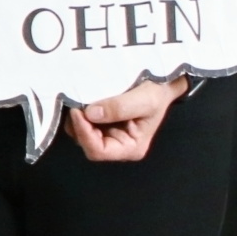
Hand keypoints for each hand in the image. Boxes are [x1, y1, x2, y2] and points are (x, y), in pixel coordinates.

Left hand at [65, 77, 186, 162]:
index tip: (78, 112)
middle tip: (75, 105)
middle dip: (78, 126)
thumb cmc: (157, 94)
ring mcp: (108, 136)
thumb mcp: (145, 99)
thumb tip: (90, 114)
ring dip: (76, 120)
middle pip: (86, 144)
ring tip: (78, 102)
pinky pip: (83, 124)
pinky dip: (79, 115)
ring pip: (80, 135)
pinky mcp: (101, 125)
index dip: (85, 134)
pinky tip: (81, 102)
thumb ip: (119, 108)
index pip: (99, 151)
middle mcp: (117, 146)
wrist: (161, 84)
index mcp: (131, 148)